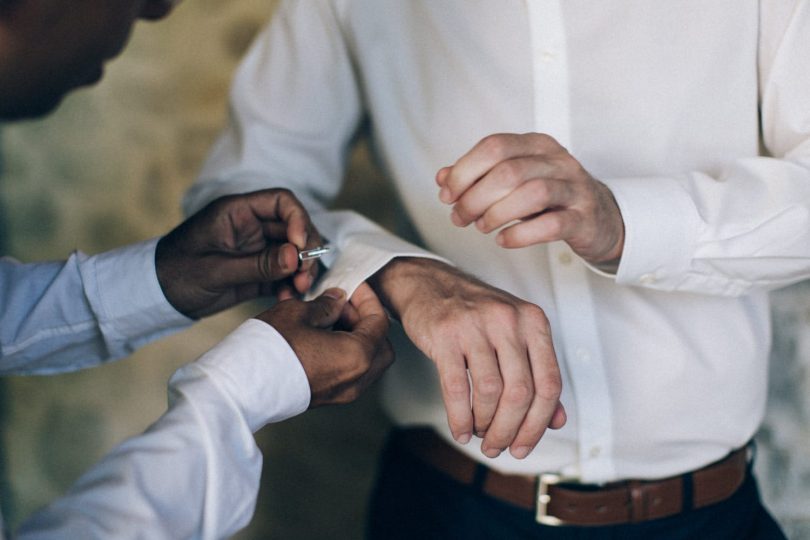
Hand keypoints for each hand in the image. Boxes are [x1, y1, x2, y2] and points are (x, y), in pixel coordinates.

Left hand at [156, 189, 322, 318]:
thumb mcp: (216, 270)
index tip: (300, 246)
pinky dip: (290, 286)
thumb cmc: (176, 273)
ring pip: (293, 253)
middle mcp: (251, 226)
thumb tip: (294, 257)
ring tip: (299, 290)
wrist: (156, 296)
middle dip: (305, 251)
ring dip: (301, 271)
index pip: (281, 202)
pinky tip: (288, 299)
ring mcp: (256, 249)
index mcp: (237, 212)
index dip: (298, 220)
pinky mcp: (258, 271)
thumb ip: (257, 264)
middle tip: (304, 275)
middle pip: (294, 228)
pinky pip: (283, 274)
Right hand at [257, 285, 393, 406]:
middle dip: (367, 321)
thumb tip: (338, 300)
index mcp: (357, 356)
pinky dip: (345, 352)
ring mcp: (343, 393)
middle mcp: (356, 379)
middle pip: (380, 345)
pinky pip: (350, 372)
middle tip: (344, 304)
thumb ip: (327, 305)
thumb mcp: (299, 312)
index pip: (380, 322)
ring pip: (367, 361)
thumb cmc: (268, 350)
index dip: (368, 299)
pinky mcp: (328, 398)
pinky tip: (320, 336)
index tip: (354, 287)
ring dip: (356, 336)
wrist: (240, 386)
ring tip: (328, 318)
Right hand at [370, 257, 565, 458]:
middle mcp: (508, 320)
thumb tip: (557, 420)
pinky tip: (461, 428)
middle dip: (510, 430)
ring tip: (479, 434)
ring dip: (486, 424)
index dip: (539, 423)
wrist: (430, 285)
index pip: (549, 383)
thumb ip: (537, 374)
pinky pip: (457, 387)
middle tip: (498, 446)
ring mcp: (475, 326)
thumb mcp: (514, 335)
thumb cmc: (475, 314)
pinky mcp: (445, 335)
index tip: (524, 445)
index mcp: (533, 321)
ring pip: (491, 392)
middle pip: (521, 392)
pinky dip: (460, 417)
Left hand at [437, 133, 623, 263]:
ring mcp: (574, 189)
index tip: (447, 195)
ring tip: (482, 227)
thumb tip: (442, 178)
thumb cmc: (552, 198)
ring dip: (497, 213)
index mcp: (537, 145)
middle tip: (460, 217)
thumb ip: (478, 176)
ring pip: (532, 193)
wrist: (601, 219)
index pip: (494, 146)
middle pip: (509, 171)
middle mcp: (558, 161)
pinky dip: (521, 234)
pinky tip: (504, 239)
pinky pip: (552, 224)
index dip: (464, 170)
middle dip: (475, 197)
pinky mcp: (583, 219)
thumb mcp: (515, 180)